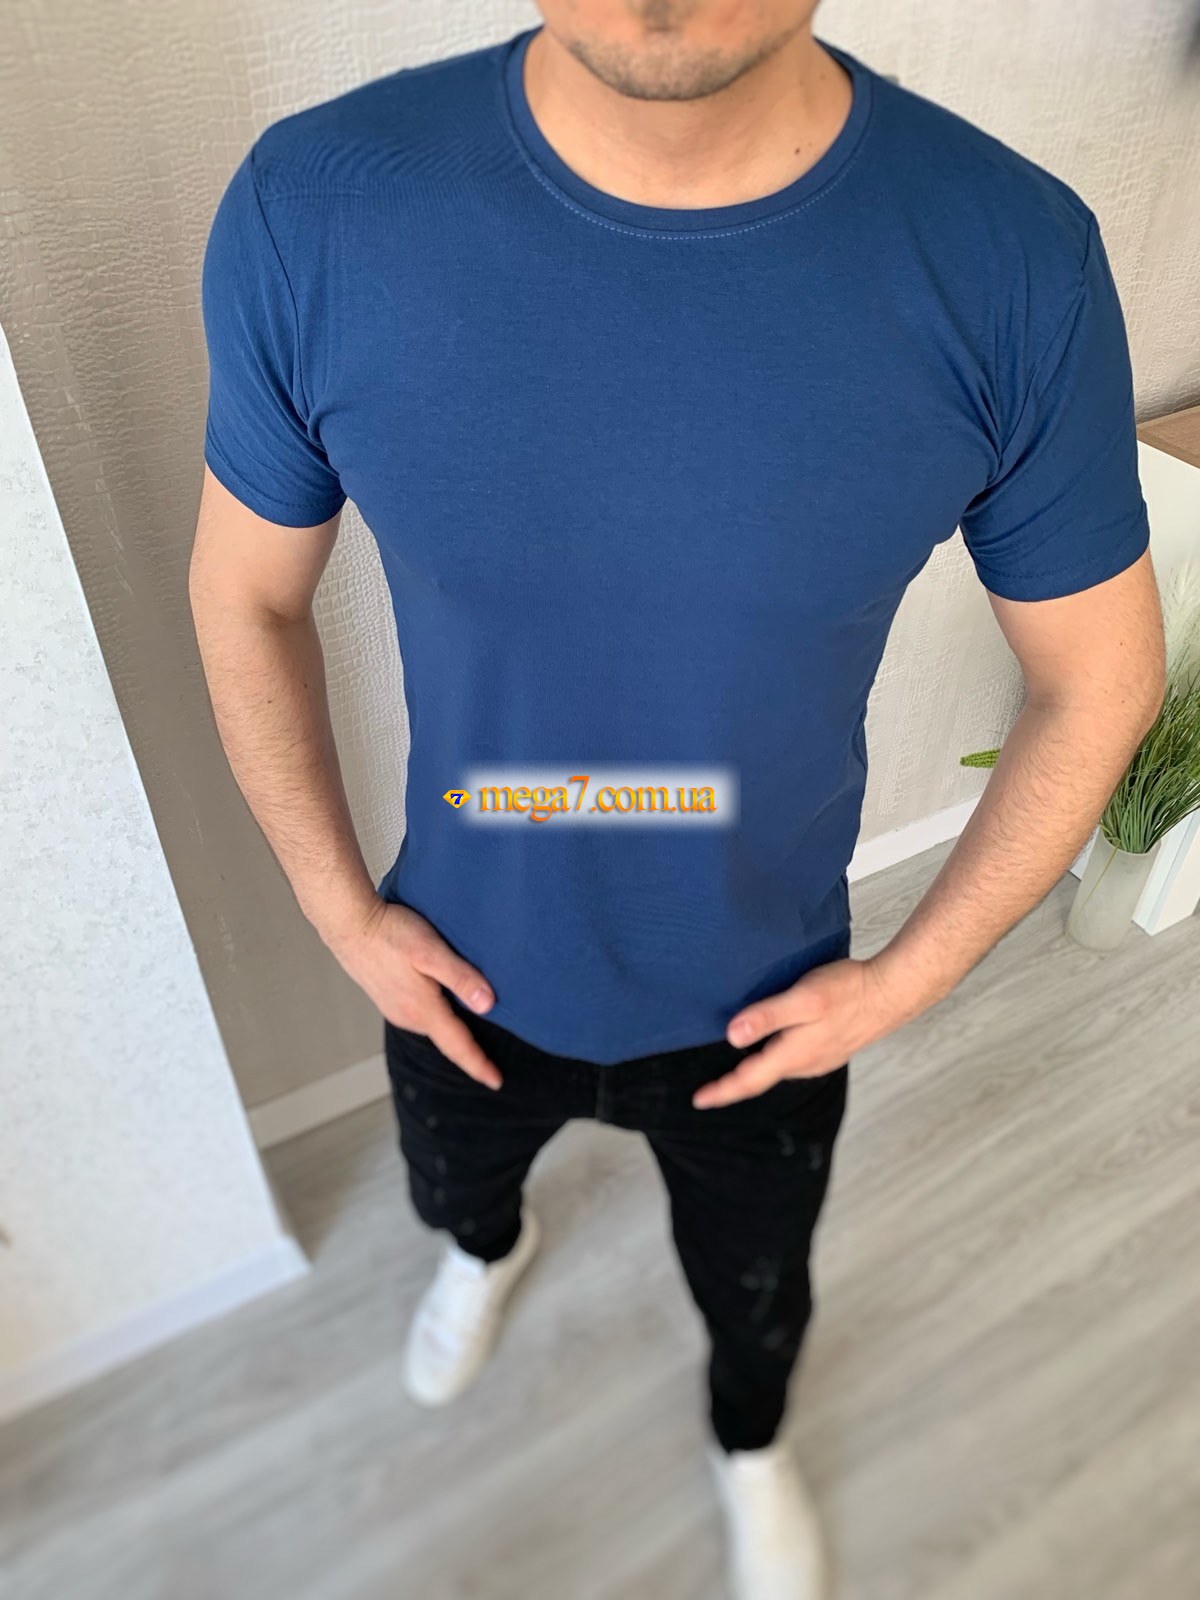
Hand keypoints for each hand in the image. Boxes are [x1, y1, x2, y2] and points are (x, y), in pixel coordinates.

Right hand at [327, 900, 501, 1088]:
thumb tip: (487, 1005)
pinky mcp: (388, 998)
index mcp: (422, 1010)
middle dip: (468, 1049)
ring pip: (432, 1026)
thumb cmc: (390, 933)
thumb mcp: (431, 951)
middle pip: (446, 1039)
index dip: (479, 1065)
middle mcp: (407, 1016)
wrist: (349, 924)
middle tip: (492, 1057)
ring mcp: (396, 1009)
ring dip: (452, 1031)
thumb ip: (460, 977)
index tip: (496, 1081)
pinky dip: (437, 1017)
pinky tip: (444, 1004)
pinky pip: (420, 1015)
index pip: (457, 1046)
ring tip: (473, 1031)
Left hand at [693, 956, 912, 1108]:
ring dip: (755, 1073)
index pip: (749, 1080)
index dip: (721, 1091)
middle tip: (710, 1088)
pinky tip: (772, 1048)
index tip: (698, 1100)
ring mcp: (820, 1058)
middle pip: (762, 1079)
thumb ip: (767, 1017)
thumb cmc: (847, 990)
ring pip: (779, 1070)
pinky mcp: (831, 1048)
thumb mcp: (802, 998)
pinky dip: (775, 1061)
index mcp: (794, 1054)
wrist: (891, 992)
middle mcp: (806, 1063)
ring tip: (734, 1070)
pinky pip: (795, 1061)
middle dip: (735, 1085)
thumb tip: (732, 1036)